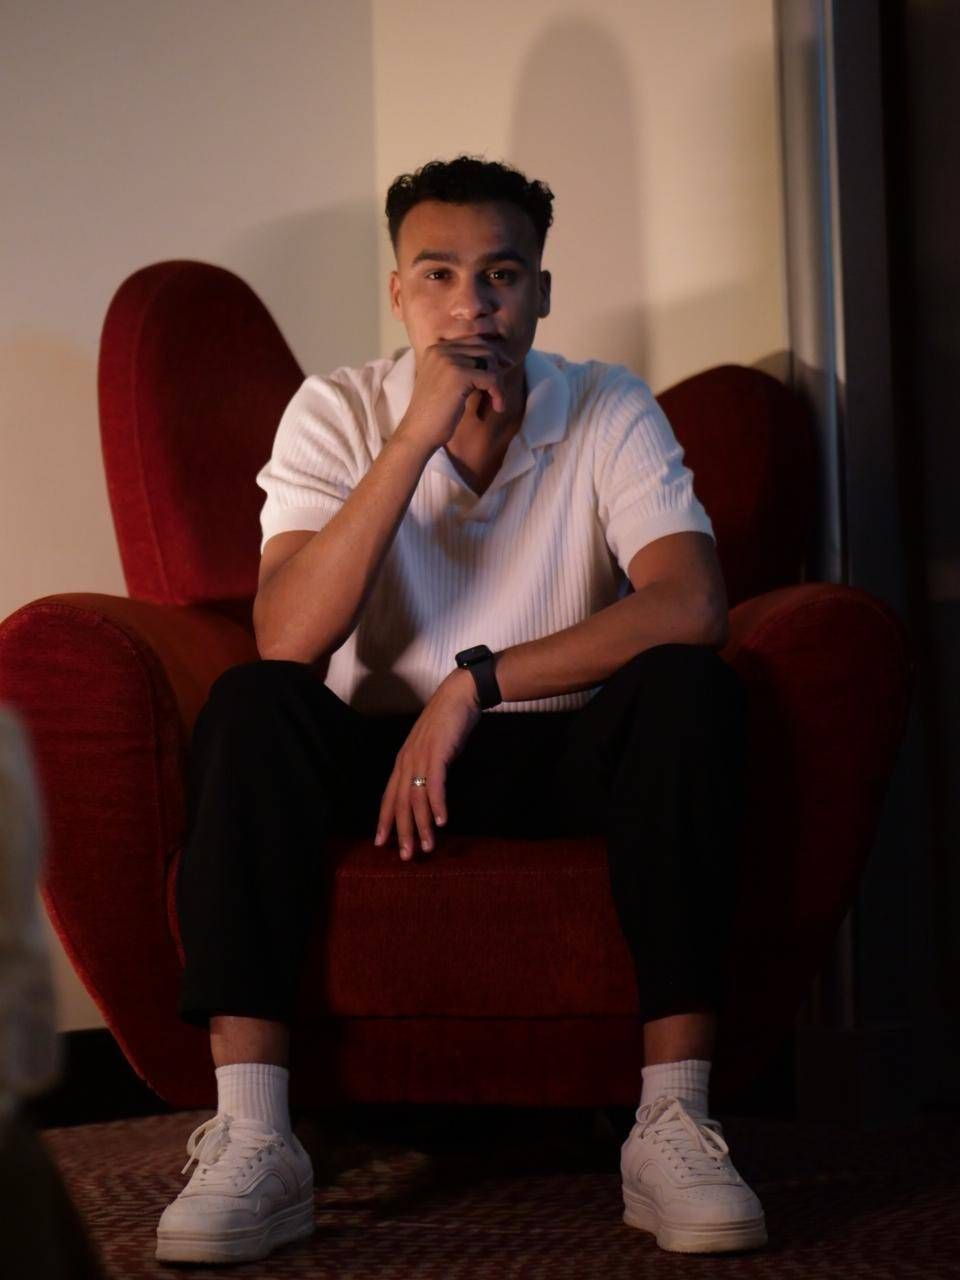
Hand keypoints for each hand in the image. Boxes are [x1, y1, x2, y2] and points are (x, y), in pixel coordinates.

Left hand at [374, 668, 481, 858]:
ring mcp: (421, 757)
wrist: (459, 696)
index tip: (381, 843)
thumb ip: (426, 770)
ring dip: (422, 825)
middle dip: (402, 832)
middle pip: (399, 803)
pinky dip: (438, 804)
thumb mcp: (431, 750)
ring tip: (426, 847)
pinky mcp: (438, 753)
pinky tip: (443, 821)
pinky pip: (435, 784)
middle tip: (405, 856)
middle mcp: (407, 761)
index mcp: (403, 762)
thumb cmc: (447, 724)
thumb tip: (427, 793)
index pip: (389, 797)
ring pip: (416, 799)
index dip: (384, 821)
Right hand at [397, 337, 512, 452]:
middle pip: (484, 347)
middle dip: (498, 367)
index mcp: (436, 348)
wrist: (418, 433)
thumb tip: (497, 358)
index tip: (503, 370)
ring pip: (490, 361)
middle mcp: (441, 350)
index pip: (473, 339)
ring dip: (499, 383)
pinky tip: (497, 407)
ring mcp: (449, 360)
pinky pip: (492, 377)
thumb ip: (464, 366)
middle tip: (502, 388)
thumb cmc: (435, 414)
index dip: (491, 355)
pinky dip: (499, 393)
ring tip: (497, 401)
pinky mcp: (458, 375)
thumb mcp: (448, 383)